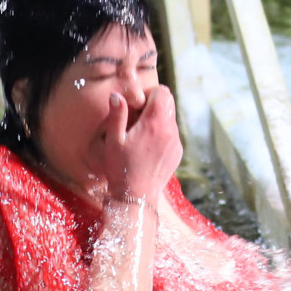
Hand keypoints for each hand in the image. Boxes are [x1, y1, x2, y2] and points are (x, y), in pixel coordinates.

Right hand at [91, 84, 179, 205]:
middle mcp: (170, 130)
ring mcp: (176, 142)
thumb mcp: (113, 141)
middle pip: (169, 102)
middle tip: (137, 116)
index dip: (149, 93)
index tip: (136, 103)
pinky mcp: (177, 153)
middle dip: (154, 103)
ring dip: (158, 119)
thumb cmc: (121, 169)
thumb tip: (117, 95)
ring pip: (171, 118)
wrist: (136, 197)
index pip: (162, 92)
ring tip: (140, 133)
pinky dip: (162, 133)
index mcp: (155, 123)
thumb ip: (116, 114)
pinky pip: (172, 134)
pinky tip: (147, 147)